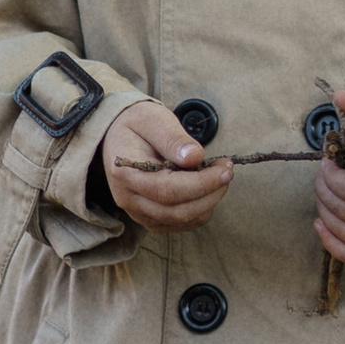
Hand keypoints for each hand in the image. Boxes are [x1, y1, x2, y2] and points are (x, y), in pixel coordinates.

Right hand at [101, 99, 233, 232]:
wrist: (117, 137)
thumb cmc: (137, 124)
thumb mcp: (153, 119)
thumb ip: (173, 138)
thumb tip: (195, 157)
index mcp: (126, 173)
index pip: (167, 190)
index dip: (201, 183)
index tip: (225, 169)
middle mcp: (128, 199)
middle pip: (177, 211)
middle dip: (210, 194)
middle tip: (227, 171)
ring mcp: (138, 212)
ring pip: (181, 220)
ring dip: (208, 202)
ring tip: (218, 176)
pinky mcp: (149, 218)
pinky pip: (180, 224)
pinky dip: (200, 210)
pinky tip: (206, 189)